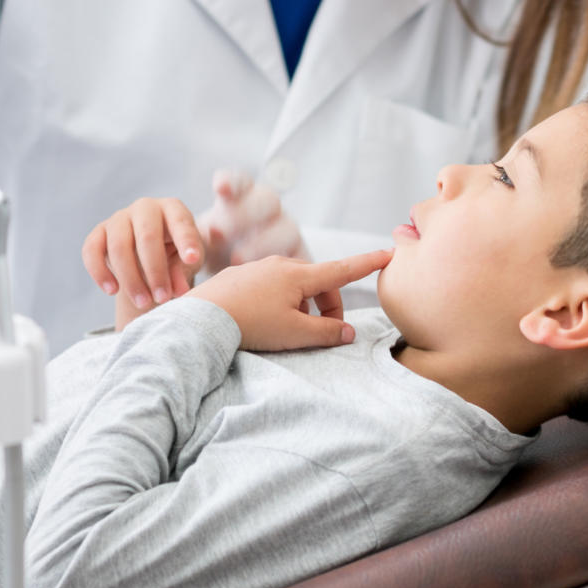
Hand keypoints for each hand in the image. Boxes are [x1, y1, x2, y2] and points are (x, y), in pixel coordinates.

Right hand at [83, 197, 204, 313]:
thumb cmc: (176, 254)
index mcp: (172, 208)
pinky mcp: (99, 232)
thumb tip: (178, 289)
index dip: (186, 240)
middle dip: (155, 270)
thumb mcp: (187, 261)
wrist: (149, 253)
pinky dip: (100, 272)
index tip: (192, 260)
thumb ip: (183, 271)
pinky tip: (112, 290)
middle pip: (147, 236)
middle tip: (163, 298)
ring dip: (130, 278)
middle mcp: (145, 208)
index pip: (180, 222)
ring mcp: (119, 218)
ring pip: (118, 246)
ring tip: (143, 302)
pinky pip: (91, 250)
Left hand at [189, 251, 391, 351]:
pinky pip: (269, 288)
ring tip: (289, 331)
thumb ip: (326, 333)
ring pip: (292, 285)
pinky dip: (279, 304)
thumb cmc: (249, 325)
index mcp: (298, 275)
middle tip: (325, 332)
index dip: (367, 264)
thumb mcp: (294, 334)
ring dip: (302, 306)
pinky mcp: (238, 278)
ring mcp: (256, 269)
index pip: (342, 269)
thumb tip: (348, 332)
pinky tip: (263, 323)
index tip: (388, 253)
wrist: (199, 319)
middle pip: (317, 280)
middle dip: (328, 305)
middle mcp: (279, 265)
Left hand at [195, 170, 305, 271]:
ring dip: (262, 242)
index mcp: (241, 199)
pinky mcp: (300, 255)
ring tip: (236, 259)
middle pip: (267, 199)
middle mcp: (267, 211)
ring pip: (287, 227)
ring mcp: (286, 231)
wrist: (235, 279)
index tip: (218, 188)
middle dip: (246, 213)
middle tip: (219, 232)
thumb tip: (166, 254)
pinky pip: (300, 255)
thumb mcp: (195, 244)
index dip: (233, 182)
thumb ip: (185, 243)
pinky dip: (285, 264)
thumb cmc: (210, 255)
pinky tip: (266, 276)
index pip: (240, 181)